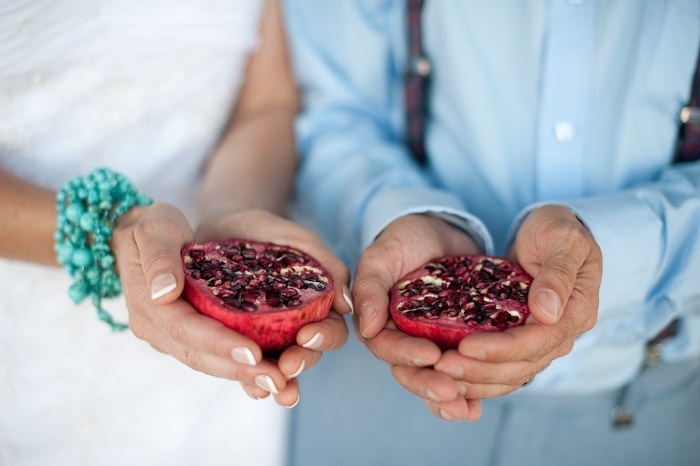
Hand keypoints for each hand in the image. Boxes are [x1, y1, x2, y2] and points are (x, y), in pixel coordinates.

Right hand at [112, 205, 349, 407]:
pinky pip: (218, 358)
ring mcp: (174, 338)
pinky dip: (244, 370)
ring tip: (284, 386)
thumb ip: (158, 258)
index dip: (220, 343)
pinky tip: (275, 376)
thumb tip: (164, 292)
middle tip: (280, 380)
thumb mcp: (153, 229)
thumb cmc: (151, 227)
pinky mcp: (192, 337)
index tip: (255, 352)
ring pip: (212, 364)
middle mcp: (159, 331)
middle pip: (202, 357)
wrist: (143, 237)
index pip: (187, 330)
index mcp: (149, 307)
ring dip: (247, 377)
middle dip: (241, 370)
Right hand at [352, 214, 482, 420]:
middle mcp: (402, 340)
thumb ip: (370, 287)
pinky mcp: (455, 342)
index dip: (406, 355)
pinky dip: (468, 391)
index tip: (431, 356)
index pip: (386, 347)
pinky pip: (459, 372)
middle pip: (410, 372)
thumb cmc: (404, 240)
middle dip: (429, 386)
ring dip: (449, 397)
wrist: (438, 230)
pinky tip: (477, 409)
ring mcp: (429, 343)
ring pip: (434, 379)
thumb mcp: (382, 256)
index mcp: (379, 323)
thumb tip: (366, 327)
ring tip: (466, 408)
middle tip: (452, 392)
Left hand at [433, 204, 600, 399]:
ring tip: (440, 374)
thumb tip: (547, 313)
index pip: (539, 341)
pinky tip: (448, 375)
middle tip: (442, 367)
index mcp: (577, 312)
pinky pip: (501, 367)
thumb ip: (557, 273)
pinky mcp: (521, 340)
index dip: (502, 349)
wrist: (552, 231)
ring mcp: (542, 340)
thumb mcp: (562, 239)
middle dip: (481, 370)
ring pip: (511, 374)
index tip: (466, 347)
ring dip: (476, 379)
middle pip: (522, 366)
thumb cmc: (558, 229)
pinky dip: (477, 375)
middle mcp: (561, 334)